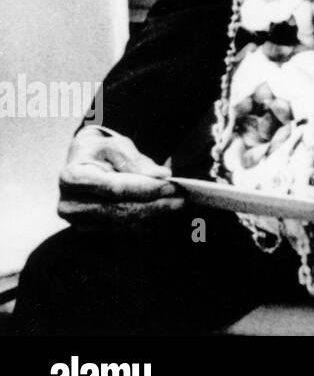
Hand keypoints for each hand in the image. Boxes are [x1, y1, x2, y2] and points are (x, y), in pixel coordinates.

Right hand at [57, 127, 182, 225]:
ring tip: (177, 204)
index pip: (114, 187)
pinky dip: (145, 220)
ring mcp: (78, 221)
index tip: (170, 185)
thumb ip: (136, 161)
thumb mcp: (116, 146)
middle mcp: (70, 204)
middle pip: (120, 209)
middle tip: (181, 198)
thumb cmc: (101, 150)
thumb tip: (161, 176)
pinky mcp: (90, 229)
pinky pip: (122, 228)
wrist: (84, 161)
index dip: (145, 189)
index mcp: (72, 177)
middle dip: (154, 204)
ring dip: (153, 214)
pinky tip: (163, 212)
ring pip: (123, 222)